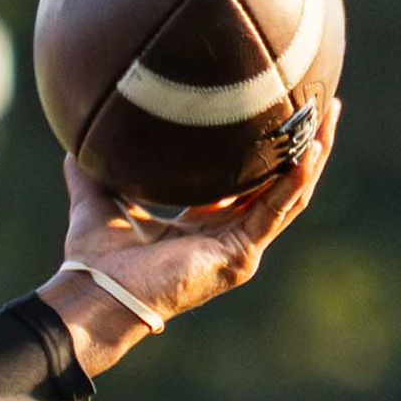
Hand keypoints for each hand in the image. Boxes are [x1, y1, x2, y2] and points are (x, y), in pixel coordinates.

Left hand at [37, 108, 331, 377]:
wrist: (96, 295)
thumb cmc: (94, 261)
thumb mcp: (96, 202)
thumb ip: (90, 175)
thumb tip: (72, 145)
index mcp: (200, 227)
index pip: (245, 186)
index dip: (264, 153)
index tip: (279, 116)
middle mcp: (226, 239)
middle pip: (279, 187)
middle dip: (305, 146)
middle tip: (324, 105)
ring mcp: (237, 251)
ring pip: (289, 198)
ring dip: (312, 157)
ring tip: (329, 117)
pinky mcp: (238, 257)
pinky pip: (276, 213)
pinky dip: (294, 182)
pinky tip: (310, 152)